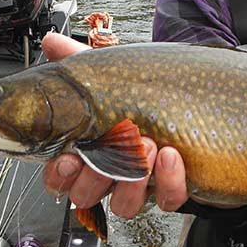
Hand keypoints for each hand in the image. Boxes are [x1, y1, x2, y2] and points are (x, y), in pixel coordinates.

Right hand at [40, 32, 188, 216]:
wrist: (194, 96)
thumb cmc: (144, 92)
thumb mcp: (111, 74)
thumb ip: (79, 61)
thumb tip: (53, 42)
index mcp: (89, 150)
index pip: (60, 175)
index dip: (59, 173)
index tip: (69, 157)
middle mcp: (111, 173)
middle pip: (86, 194)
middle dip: (97, 174)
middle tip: (114, 143)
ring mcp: (141, 185)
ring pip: (124, 204)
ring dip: (133, 177)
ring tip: (148, 142)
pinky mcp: (173, 189)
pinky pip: (168, 199)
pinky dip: (170, 181)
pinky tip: (172, 155)